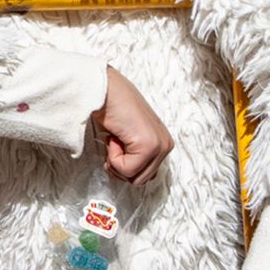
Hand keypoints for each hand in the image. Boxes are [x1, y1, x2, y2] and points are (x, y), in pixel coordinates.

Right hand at [91, 67, 172, 184]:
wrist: (103, 89)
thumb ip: (134, 153)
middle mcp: (166, 145)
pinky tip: (115, 136)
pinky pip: (126, 169)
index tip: (118, 142)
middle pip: (140, 180)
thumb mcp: (128, 134)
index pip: (145, 175)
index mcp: (163, 142)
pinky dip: (113, 156)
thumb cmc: (110, 106)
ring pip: (133, 178)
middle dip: (120, 166)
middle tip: (115, 142)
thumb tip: (129, 175)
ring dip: (116, 161)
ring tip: (116, 138)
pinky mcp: (149, 146)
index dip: (124, 164)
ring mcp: (160, 146)